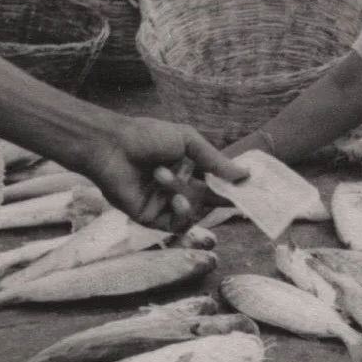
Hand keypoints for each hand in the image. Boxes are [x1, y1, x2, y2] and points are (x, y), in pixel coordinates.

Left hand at [71, 116, 249, 232]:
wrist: (110, 147)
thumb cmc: (146, 136)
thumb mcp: (188, 141)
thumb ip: (216, 160)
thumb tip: (245, 175)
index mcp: (188, 167)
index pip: (216, 182)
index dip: (232, 187)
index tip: (250, 190)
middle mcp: (178, 186)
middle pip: (209, 201)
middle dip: (220, 198)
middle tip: (234, 198)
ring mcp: (164, 203)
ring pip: (194, 212)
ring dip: (186, 196)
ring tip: (163, 176)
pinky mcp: (151, 217)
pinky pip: (177, 225)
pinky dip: (182, 214)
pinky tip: (176, 199)